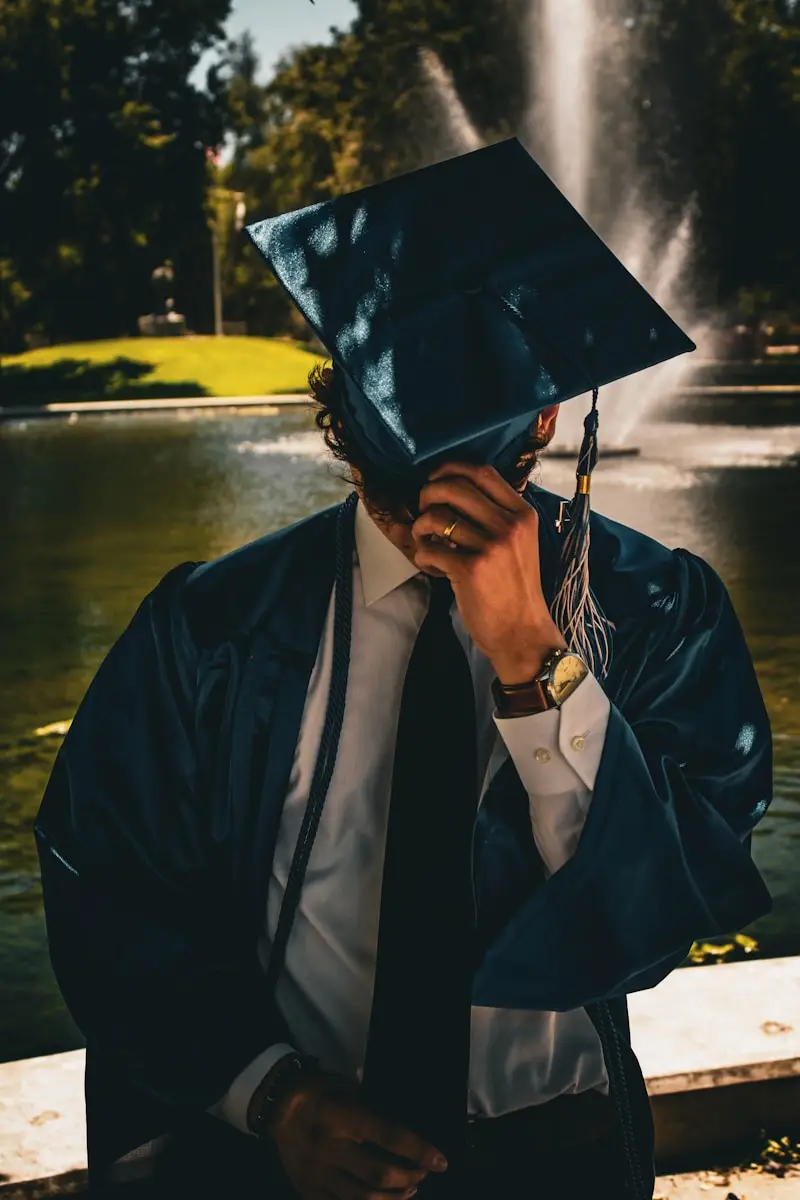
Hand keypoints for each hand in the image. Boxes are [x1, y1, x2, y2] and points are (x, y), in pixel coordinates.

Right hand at [266, 1065, 446, 1199]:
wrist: (276, 1103)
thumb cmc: (319, 1090)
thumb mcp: (346, 1086)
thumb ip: (371, 1108)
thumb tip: (404, 1134)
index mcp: (339, 1115)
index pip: (387, 1135)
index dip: (418, 1150)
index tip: (440, 1161)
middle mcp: (327, 1147)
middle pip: (377, 1174)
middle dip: (408, 1178)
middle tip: (422, 1174)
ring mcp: (315, 1173)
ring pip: (361, 1198)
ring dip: (392, 1197)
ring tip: (409, 1190)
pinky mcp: (306, 1189)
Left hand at [413, 462, 565, 684]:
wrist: (523, 633)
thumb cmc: (515, 590)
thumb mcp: (519, 544)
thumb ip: (496, 516)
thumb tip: (453, 490)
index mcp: (522, 514)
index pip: (482, 472)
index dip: (450, 469)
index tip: (435, 478)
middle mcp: (509, 526)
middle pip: (453, 488)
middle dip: (427, 495)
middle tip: (423, 511)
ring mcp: (491, 547)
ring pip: (436, 517)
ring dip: (421, 529)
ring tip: (426, 544)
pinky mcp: (470, 569)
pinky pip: (429, 549)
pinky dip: (422, 557)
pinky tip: (432, 567)